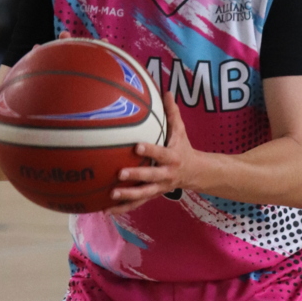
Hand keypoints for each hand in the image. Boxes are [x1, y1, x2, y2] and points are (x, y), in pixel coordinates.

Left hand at [109, 92, 204, 210]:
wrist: (195, 173)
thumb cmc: (183, 147)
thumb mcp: (181, 130)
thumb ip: (172, 112)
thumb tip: (165, 90)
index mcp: (172, 157)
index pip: (160, 154)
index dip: (150, 151)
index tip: (136, 146)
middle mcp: (166, 174)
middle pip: (150, 177)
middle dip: (136, 176)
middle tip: (119, 174)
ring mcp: (158, 187)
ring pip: (143, 194)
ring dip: (127, 196)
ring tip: (111, 195)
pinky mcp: (152, 195)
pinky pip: (136, 203)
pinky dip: (122, 207)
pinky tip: (106, 209)